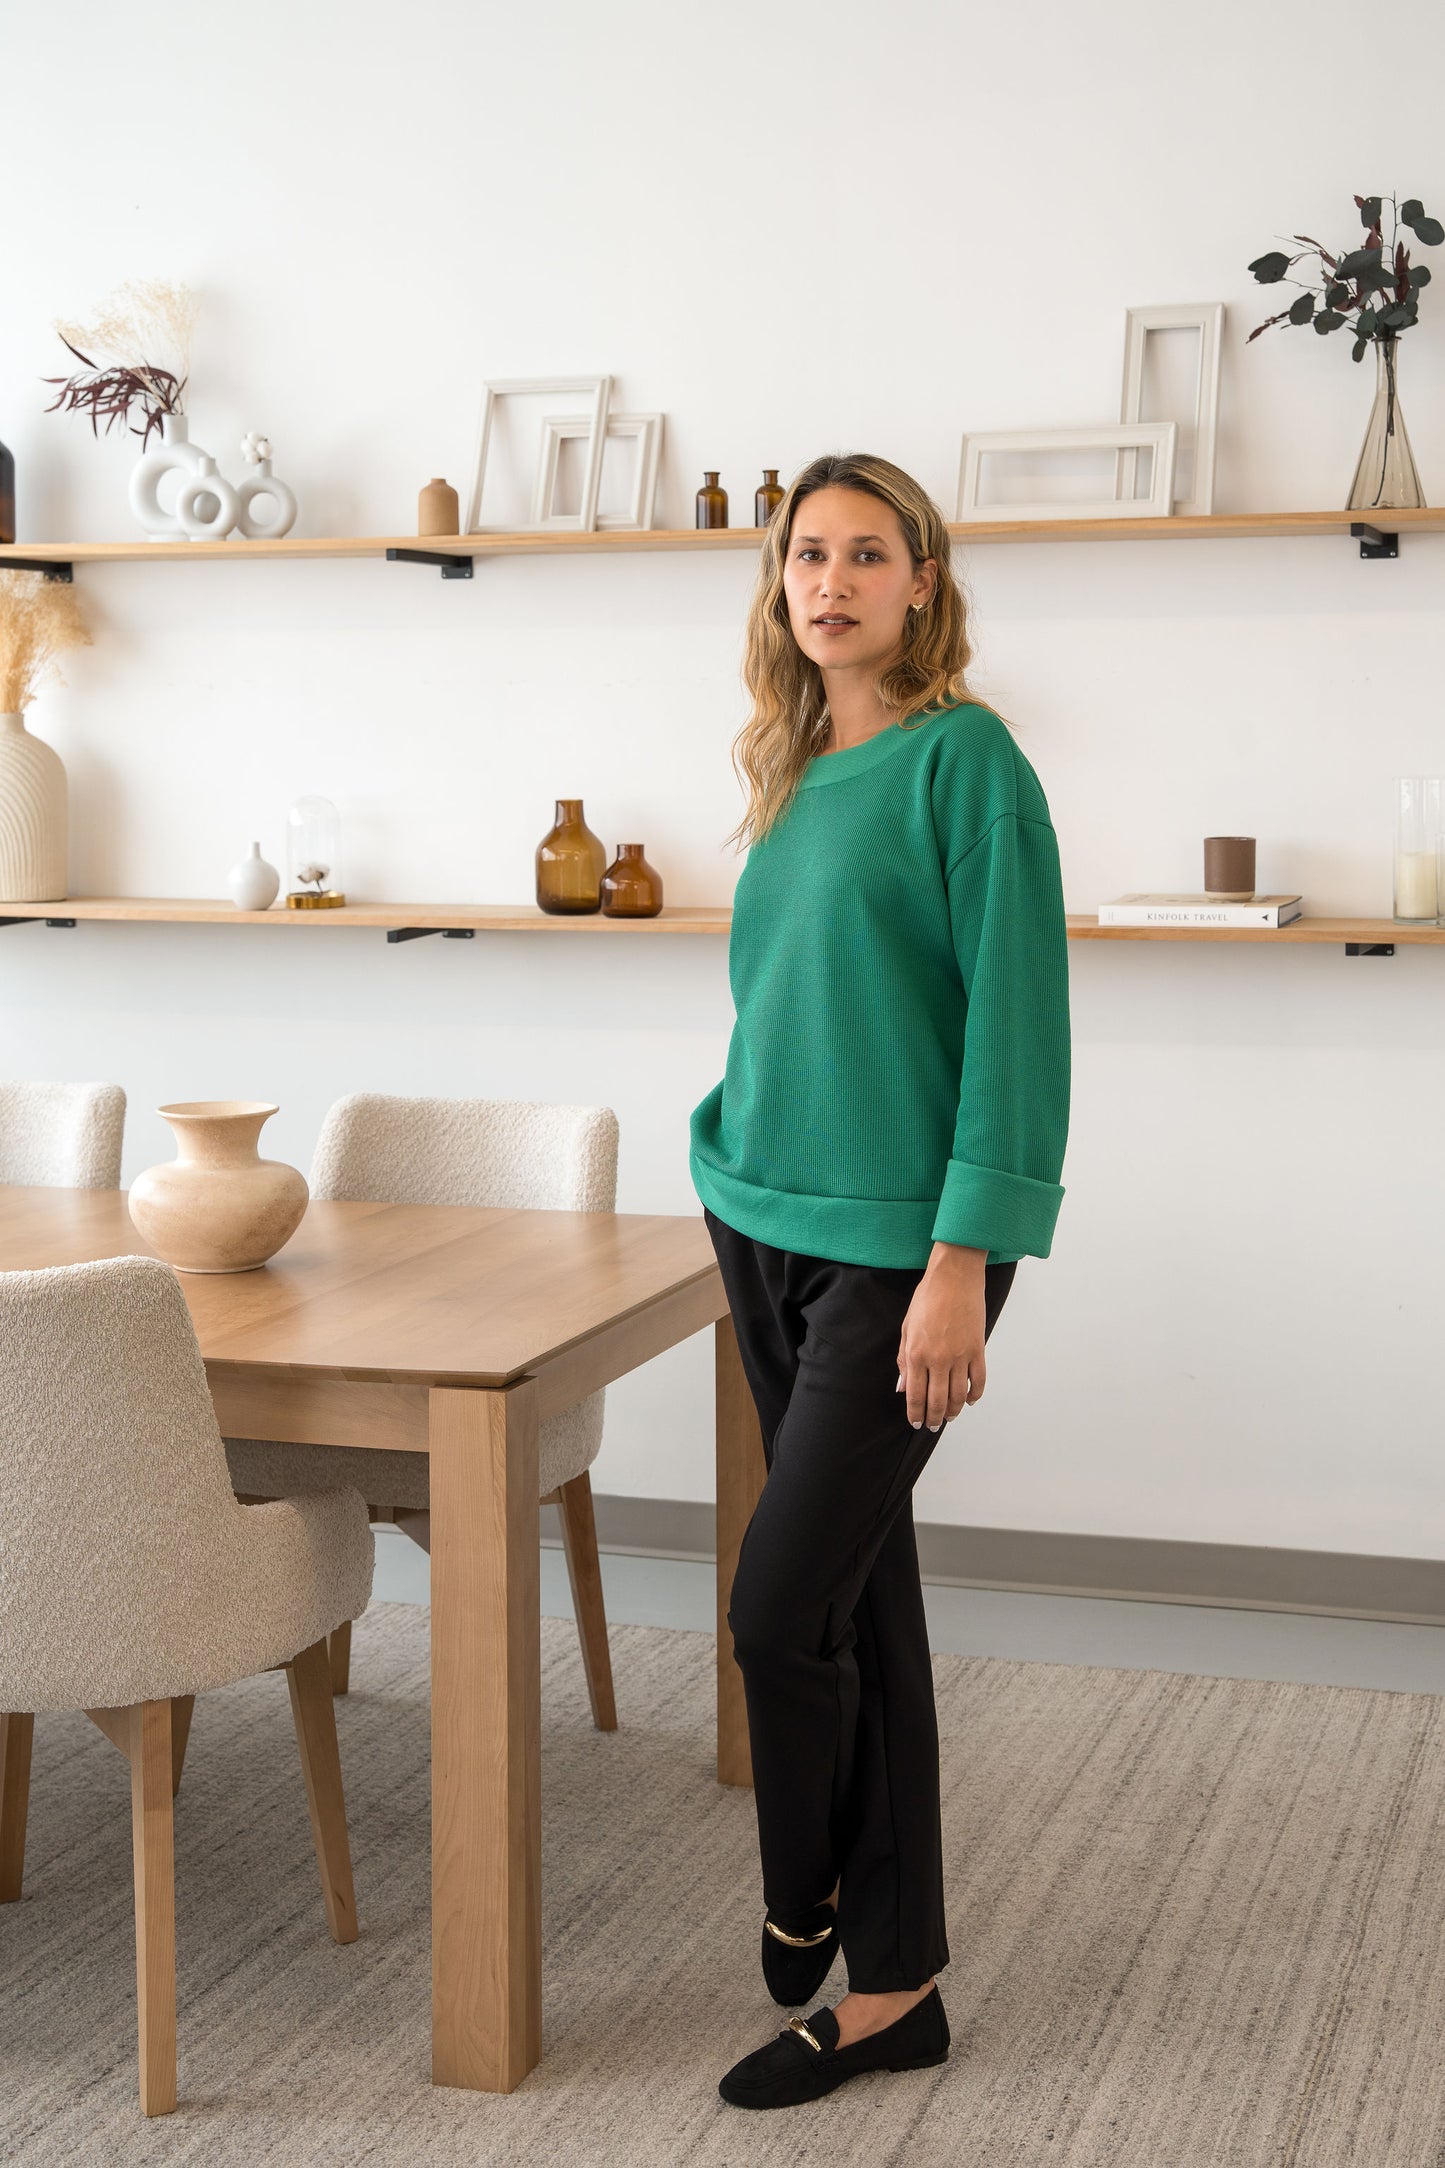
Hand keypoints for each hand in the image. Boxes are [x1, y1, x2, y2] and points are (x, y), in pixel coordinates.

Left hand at [896, 1244, 987, 1430]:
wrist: (954, 1277)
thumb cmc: (927, 1298)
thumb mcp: (906, 1328)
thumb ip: (904, 1360)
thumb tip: (902, 1387)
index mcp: (917, 1354)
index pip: (915, 1395)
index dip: (915, 1414)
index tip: (915, 1423)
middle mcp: (938, 1359)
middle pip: (936, 1400)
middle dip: (933, 1418)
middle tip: (932, 1426)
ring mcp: (960, 1356)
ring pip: (958, 1395)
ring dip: (953, 1411)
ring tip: (949, 1417)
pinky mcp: (978, 1349)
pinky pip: (979, 1380)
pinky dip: (975, 1395)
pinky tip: (970, 1401)